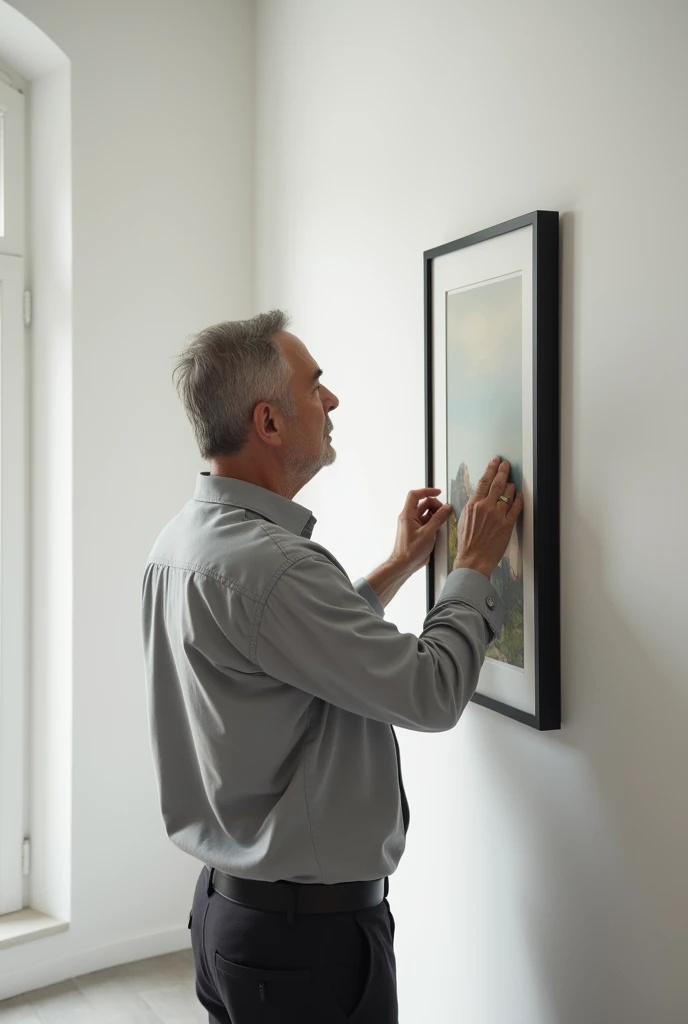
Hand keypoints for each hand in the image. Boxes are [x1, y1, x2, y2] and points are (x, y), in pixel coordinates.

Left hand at [389, 488, 452, 574]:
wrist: (404, 564)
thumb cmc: (411, 550)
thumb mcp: (427, 533)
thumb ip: (438, 519)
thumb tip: (446, 508)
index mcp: (407, 514)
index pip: (415, 495)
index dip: (427, 491)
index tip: (439, 492)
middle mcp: (409, 517)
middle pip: (423, 503)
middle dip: (435, 504)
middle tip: (444, 512)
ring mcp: (413, 524)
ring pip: (426, 512)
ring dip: (435, 513)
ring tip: (444, 519)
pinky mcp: (418, 531)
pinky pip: (426, 521)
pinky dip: (434, 521)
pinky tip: (440, 526)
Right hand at [454, 458, 523, 578]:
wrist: (473, 559)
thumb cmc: (467, 543)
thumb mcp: (463, 520)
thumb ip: (472, 507)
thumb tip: (478, 498)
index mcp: (473, 505)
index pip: (484, 481)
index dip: (491, 469)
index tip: (495, 461)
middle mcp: (486, 507)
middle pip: (497, 483)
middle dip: (503, 471)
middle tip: (506, 464)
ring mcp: (498, 515)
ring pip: (508, 493)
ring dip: (511, 485)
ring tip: (512, 482)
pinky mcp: (507, 524)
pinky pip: (516, 507)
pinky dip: (519, 499)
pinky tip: (520, 495)